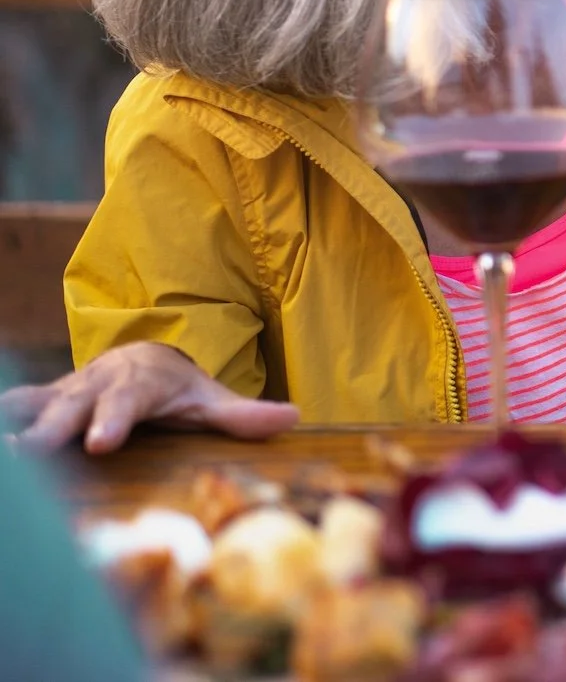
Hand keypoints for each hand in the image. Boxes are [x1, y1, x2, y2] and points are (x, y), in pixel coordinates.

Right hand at [0, 341, 299, 453]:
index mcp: (139, 385)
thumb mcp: (208, 398)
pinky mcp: (42, 400)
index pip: (126, 404)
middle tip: (27, 452)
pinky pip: (18, 406)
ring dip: (16, 423)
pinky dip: (7, 418)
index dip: (112, 421)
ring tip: (4, 450)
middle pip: (72, 407)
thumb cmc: (177, 388)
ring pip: (34, 404)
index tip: (99, 443)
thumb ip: (243, 413)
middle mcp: (98, 385)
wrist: (143, 357)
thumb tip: (293, 417)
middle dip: (50, 429)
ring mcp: (66, 392)